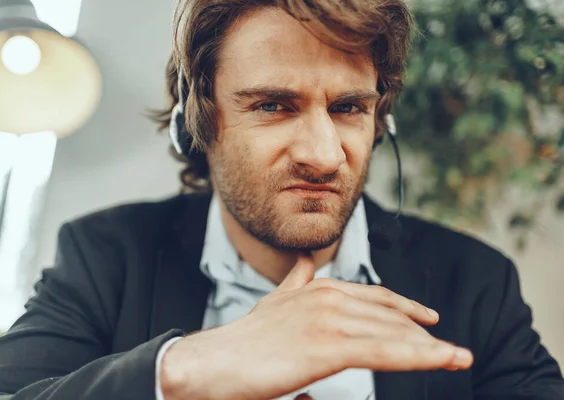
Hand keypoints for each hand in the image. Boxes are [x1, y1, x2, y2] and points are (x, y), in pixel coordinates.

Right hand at [159, 253, 472, 399]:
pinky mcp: (329, 345)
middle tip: (451, 350)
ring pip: (393, 334)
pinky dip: (422, 356)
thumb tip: (305, 262)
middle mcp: (328, 297)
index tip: (430, 319)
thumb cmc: (244, 341)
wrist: (213, 362)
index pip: (374, 297)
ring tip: (459, 358)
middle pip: (389, 317)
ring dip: (431, 347)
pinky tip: (444, 360)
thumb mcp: (275, 301)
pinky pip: (386, 352)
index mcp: (318, 288)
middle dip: (423, 333)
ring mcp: (330, 319)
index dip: (406, 308)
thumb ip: (296, 280)